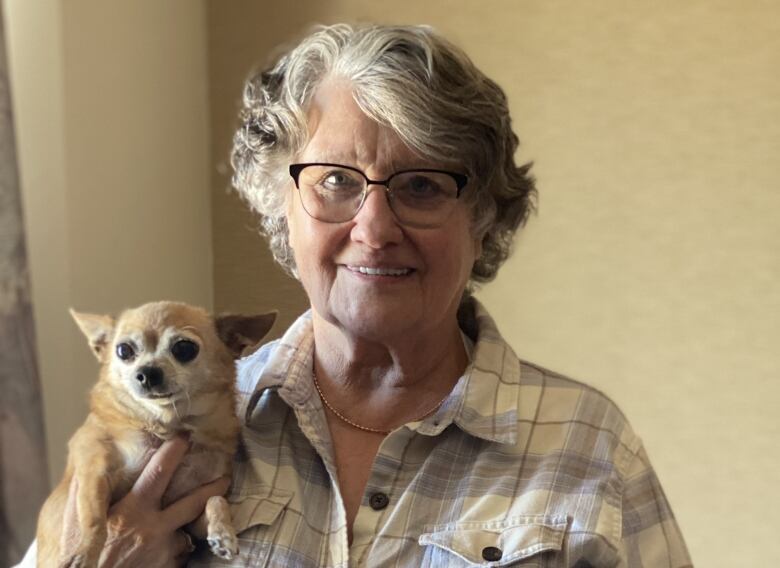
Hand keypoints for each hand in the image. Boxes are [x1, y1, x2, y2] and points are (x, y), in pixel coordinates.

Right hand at [60, 436, 230, 566]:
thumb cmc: (83, 558)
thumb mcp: (76, 524)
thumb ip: (82, 497)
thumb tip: (84, 471)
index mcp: (132, 512)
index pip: (159, 473)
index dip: (174, 452)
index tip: (186, 436)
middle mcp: (154, 529)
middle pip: (194, 502)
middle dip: (213, 487)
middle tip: (226, 478)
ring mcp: (164, 550)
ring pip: (185, 532)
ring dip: (182, 529)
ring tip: (177, 527)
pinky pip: (179, 555)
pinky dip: (173, 552)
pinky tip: (160, 553)